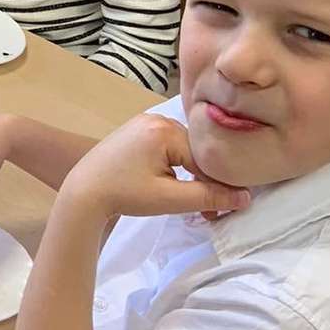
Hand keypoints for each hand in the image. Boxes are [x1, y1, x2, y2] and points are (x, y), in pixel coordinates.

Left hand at [63, 113, 251, 222]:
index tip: (225, 209)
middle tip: (208, 210)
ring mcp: (145, 122)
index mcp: (164, 129)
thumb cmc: (124, 194)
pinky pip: (169, 147)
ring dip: (191, 174)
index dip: (218, 185)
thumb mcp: (169, 199)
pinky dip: (176, 166)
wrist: (83, 192)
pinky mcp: (137, 131)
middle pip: (196, 151)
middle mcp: (157, 118)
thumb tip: (245, 198)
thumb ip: (208, 197)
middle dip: (204, 180)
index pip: (206, 157)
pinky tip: (174, 185)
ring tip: (190, 200)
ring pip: (184, 150)